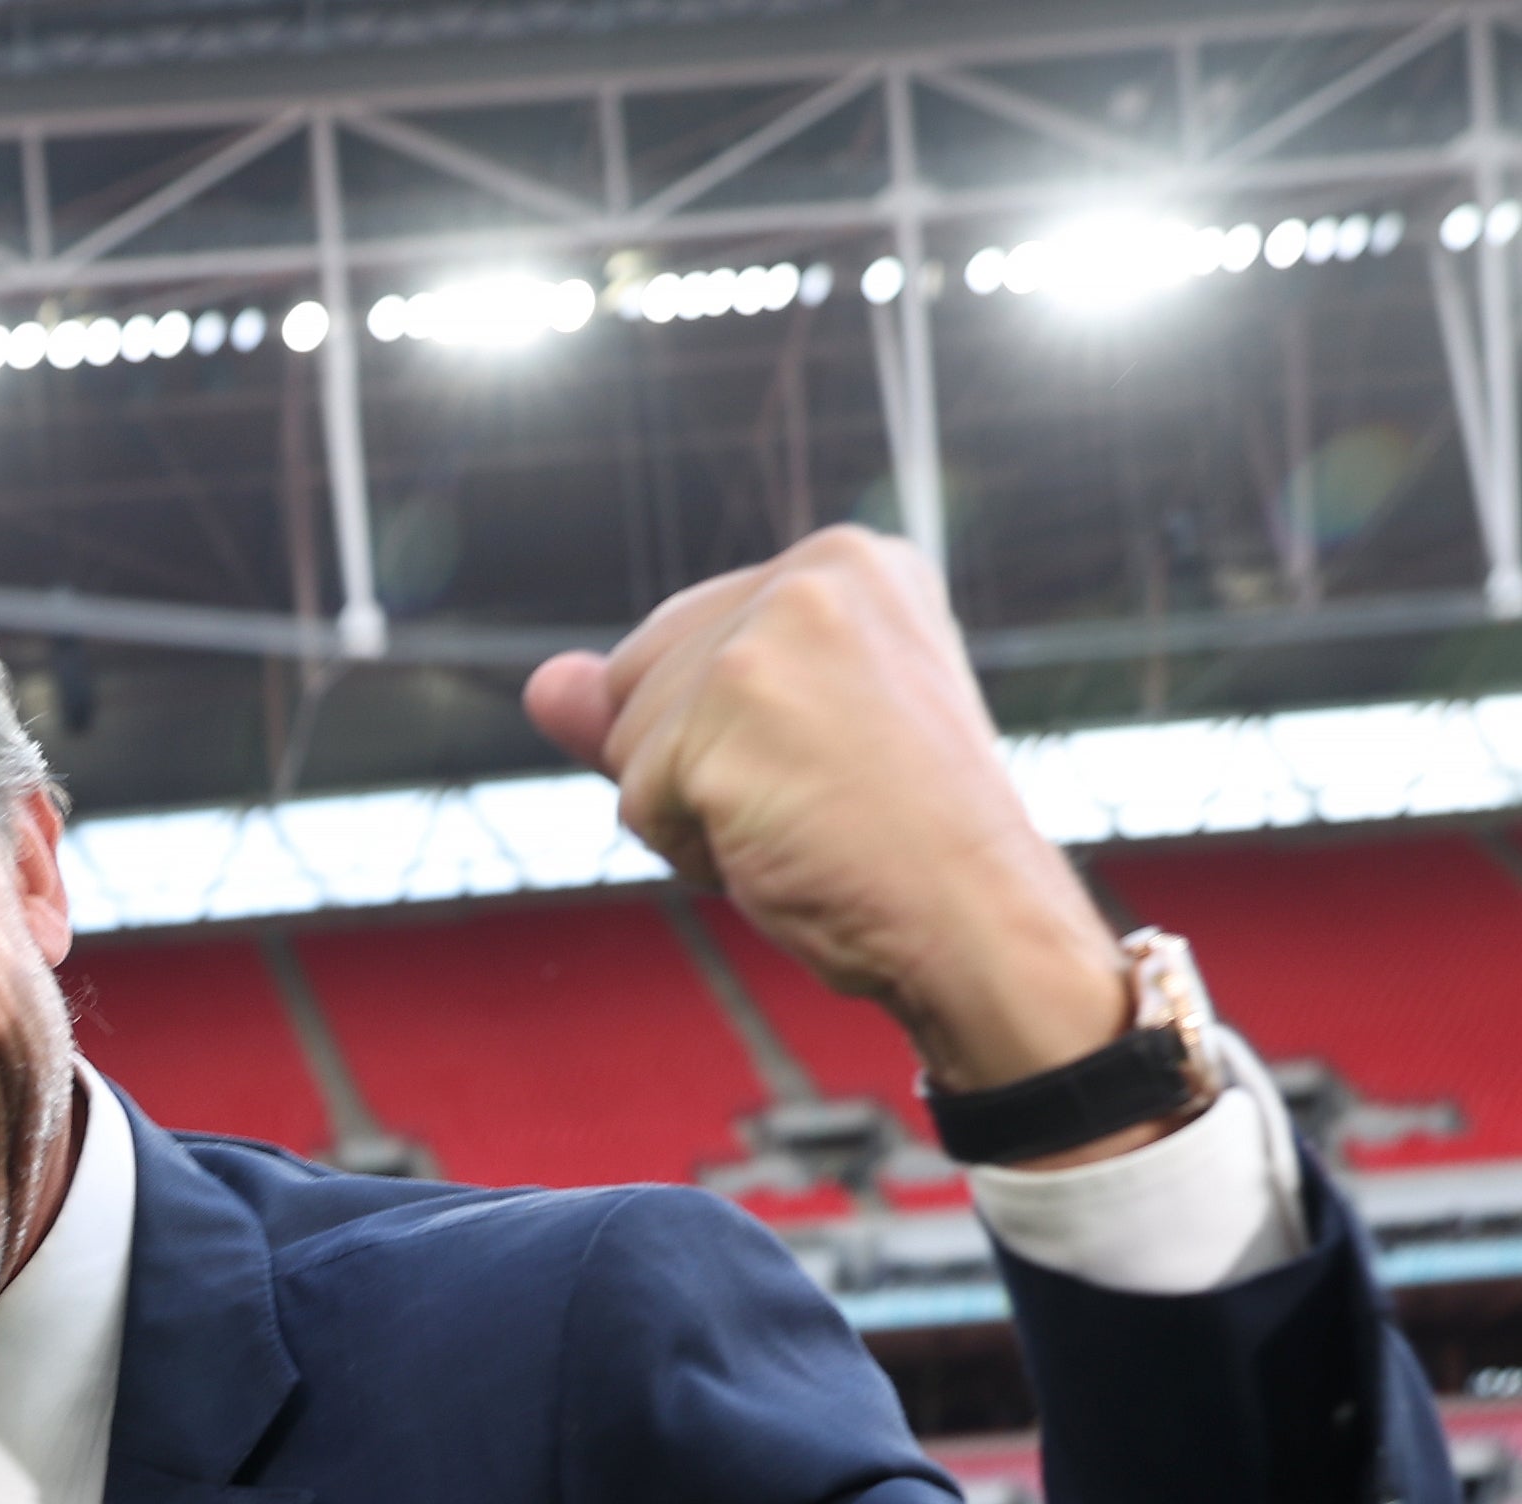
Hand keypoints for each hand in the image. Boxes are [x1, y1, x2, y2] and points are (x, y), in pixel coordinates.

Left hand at [524, 531, 1130, 1104]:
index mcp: (850, 561)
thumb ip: (656, 701)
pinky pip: (635, 801)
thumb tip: (541, 684)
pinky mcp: (731, 703)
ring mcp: (770, 633)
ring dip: (693, 815)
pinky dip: (692, 852)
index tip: (838, 767)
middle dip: (695, 768)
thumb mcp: (776, 749)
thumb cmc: (894, 847)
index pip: (683, 641)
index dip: (727, 738)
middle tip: (819, 804)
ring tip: (806, 825)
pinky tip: (785, 849)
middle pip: (638, 679)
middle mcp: (814, 571)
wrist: (980, 925)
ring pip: (629, 744)